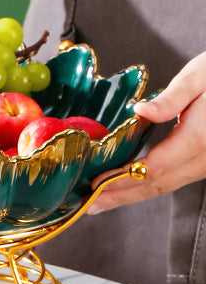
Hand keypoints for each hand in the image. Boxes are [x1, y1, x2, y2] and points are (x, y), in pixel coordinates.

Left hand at [87, 51, 205, 213]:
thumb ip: (170, 98)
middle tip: (89, 205)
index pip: (153, 168)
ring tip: (100, 202)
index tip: (96, 183)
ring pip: (164, 187)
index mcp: (199, 139)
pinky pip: (172, 180)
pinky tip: (125, 188)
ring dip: (130, 195)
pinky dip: (146, 186)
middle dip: (119, 196)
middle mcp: (204, 158)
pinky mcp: (203, 163)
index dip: (122, 178)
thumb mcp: (198, 78)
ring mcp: (205, 164)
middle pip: (156, 185)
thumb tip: (141, 110)